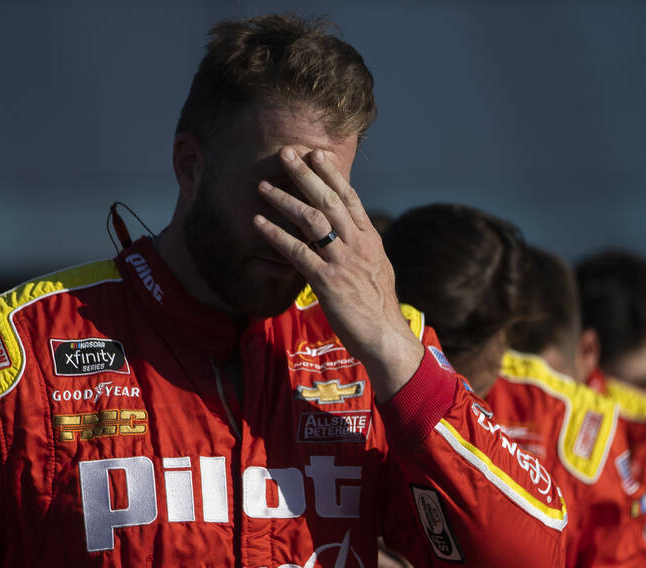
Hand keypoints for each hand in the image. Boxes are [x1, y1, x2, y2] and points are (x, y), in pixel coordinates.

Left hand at [254, 147, 422, 397]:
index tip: (316, 153)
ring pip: (312, 221)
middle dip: (305, 175)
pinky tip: (259, 223)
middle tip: (285, 153)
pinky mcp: (328, 282)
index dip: (332, 174)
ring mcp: (343, 262)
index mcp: (370, 240)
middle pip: (329, 200)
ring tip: (263, 186)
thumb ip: (363, 250)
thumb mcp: (377, 270)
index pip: (349, 198)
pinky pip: (298, 253)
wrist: (386, 337)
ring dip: (285, 200)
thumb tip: (352, 237)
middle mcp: (358, 245)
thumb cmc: (379, 309)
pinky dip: (276, 235)